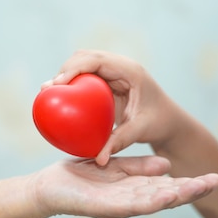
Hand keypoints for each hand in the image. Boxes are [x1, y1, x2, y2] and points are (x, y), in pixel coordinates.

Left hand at [31, 155, 217, 217]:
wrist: (49, 188)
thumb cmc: (80, 177)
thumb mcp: (115, 167)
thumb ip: (138, 167)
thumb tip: (167, 165)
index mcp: (134, 190)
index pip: (168, 186)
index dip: (191, 184)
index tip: (214, 177)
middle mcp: (131, 201)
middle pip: (166, 196)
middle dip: (192, 191)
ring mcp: (119, 206)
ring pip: (153, 202)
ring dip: (176, 196)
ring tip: (197, 188)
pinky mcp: (104, 208)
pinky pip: (130, 204)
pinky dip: (150, 201)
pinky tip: (165, 195)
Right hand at [43, 50, 179, 165]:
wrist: (170, 121)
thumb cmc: (159, 124)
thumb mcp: (140, 132)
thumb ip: (120, 142)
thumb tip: (98, 160)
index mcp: (130, 71)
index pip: (96, 60)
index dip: (73, 68)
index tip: (57, 84)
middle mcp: (120, 66)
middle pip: (85, 56)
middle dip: (64, 69)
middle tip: (47, 89)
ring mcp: (114, 71)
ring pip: (83, 62)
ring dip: (65, 74)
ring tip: (48, 92)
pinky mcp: (108, 80)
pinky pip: (86, 75)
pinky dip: (72, 82)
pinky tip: (60, 97)